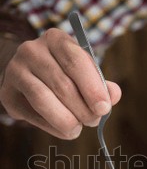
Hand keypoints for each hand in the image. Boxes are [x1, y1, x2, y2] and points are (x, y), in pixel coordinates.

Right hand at [0, 28, 120, 138]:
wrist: (29, 75)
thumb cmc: (65, 74)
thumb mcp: (85, 72)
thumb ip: (100, 84)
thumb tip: (114, 95)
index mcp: (55, 39)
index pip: (76, 62)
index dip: (92, 88)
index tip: (104, 108)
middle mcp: (32, 50)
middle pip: (62, 84)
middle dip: (82, 109)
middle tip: (93, 121)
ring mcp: (16, 71)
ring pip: (44, 100)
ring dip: (67, 120)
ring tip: (79, 128)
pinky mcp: (8, 93)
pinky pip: (33, 115)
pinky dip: (53, 127)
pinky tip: (65, 129)